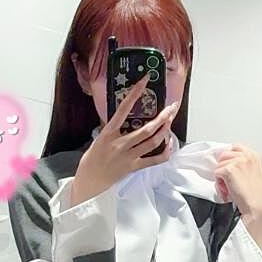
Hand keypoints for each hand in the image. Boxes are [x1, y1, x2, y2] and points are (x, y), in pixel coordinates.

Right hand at [73, 73, 178, 199]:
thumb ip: (112, 128)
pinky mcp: (133, 168)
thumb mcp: (99, 139)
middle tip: (172, 107)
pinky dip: (164, 152)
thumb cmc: (92, 159)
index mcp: (108, 133)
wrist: (89, 181)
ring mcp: (128, 157)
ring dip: (165, 131)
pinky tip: (169, 144)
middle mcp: (120, 144)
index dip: (135, 93)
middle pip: (147, 129)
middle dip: (163, 117)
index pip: (123, 109)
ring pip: (152, 142)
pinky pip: (154, 160)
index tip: (145, 80)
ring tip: (170, 121)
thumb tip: (123, 117)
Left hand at [214, 144, 261, 219]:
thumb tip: (228, 163)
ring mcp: (238, 161)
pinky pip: (216, 173)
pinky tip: (228, 190)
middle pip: (224, 155)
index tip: (231, 170)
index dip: (229, 159)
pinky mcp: (229, 169)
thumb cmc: (255, 194)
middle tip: (230, 182)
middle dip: (224, 167)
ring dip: (221, 177)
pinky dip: (219, 184)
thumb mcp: (253, 172)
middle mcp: (247, 155)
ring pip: (219, 164)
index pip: (235, 147)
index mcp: (254, 155)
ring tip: (230, 188)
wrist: (256, 206)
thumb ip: (243, 164)